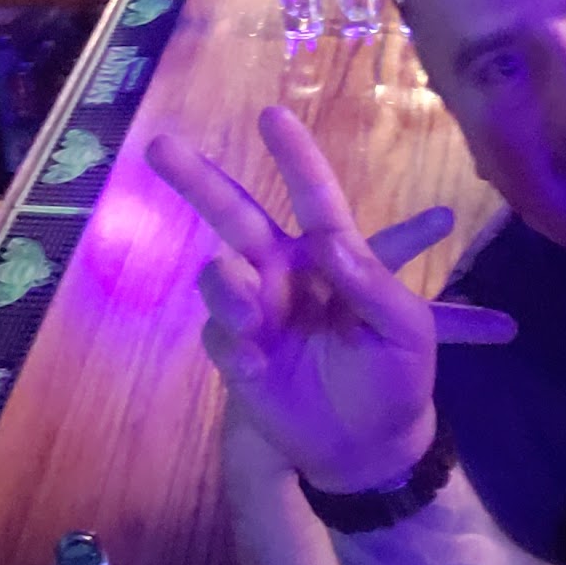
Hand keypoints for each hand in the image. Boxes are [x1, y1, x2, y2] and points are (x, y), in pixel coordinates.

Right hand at [149, 106, 513, 493]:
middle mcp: (287, 273)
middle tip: (157, 144)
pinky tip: (255, 366)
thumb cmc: (398, 378)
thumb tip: (329, 239)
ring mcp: (257, 313)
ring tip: (248, 317)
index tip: (270, 115)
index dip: (295, 156)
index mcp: (334, 256)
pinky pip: (219, 338)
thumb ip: (374, 283)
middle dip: (196, 181)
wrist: (373, 449)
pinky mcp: (238, 356)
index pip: (314, 197)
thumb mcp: (408, 330)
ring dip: (227, 290)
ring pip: (219, 278)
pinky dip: (232, 345)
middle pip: (234, 217)